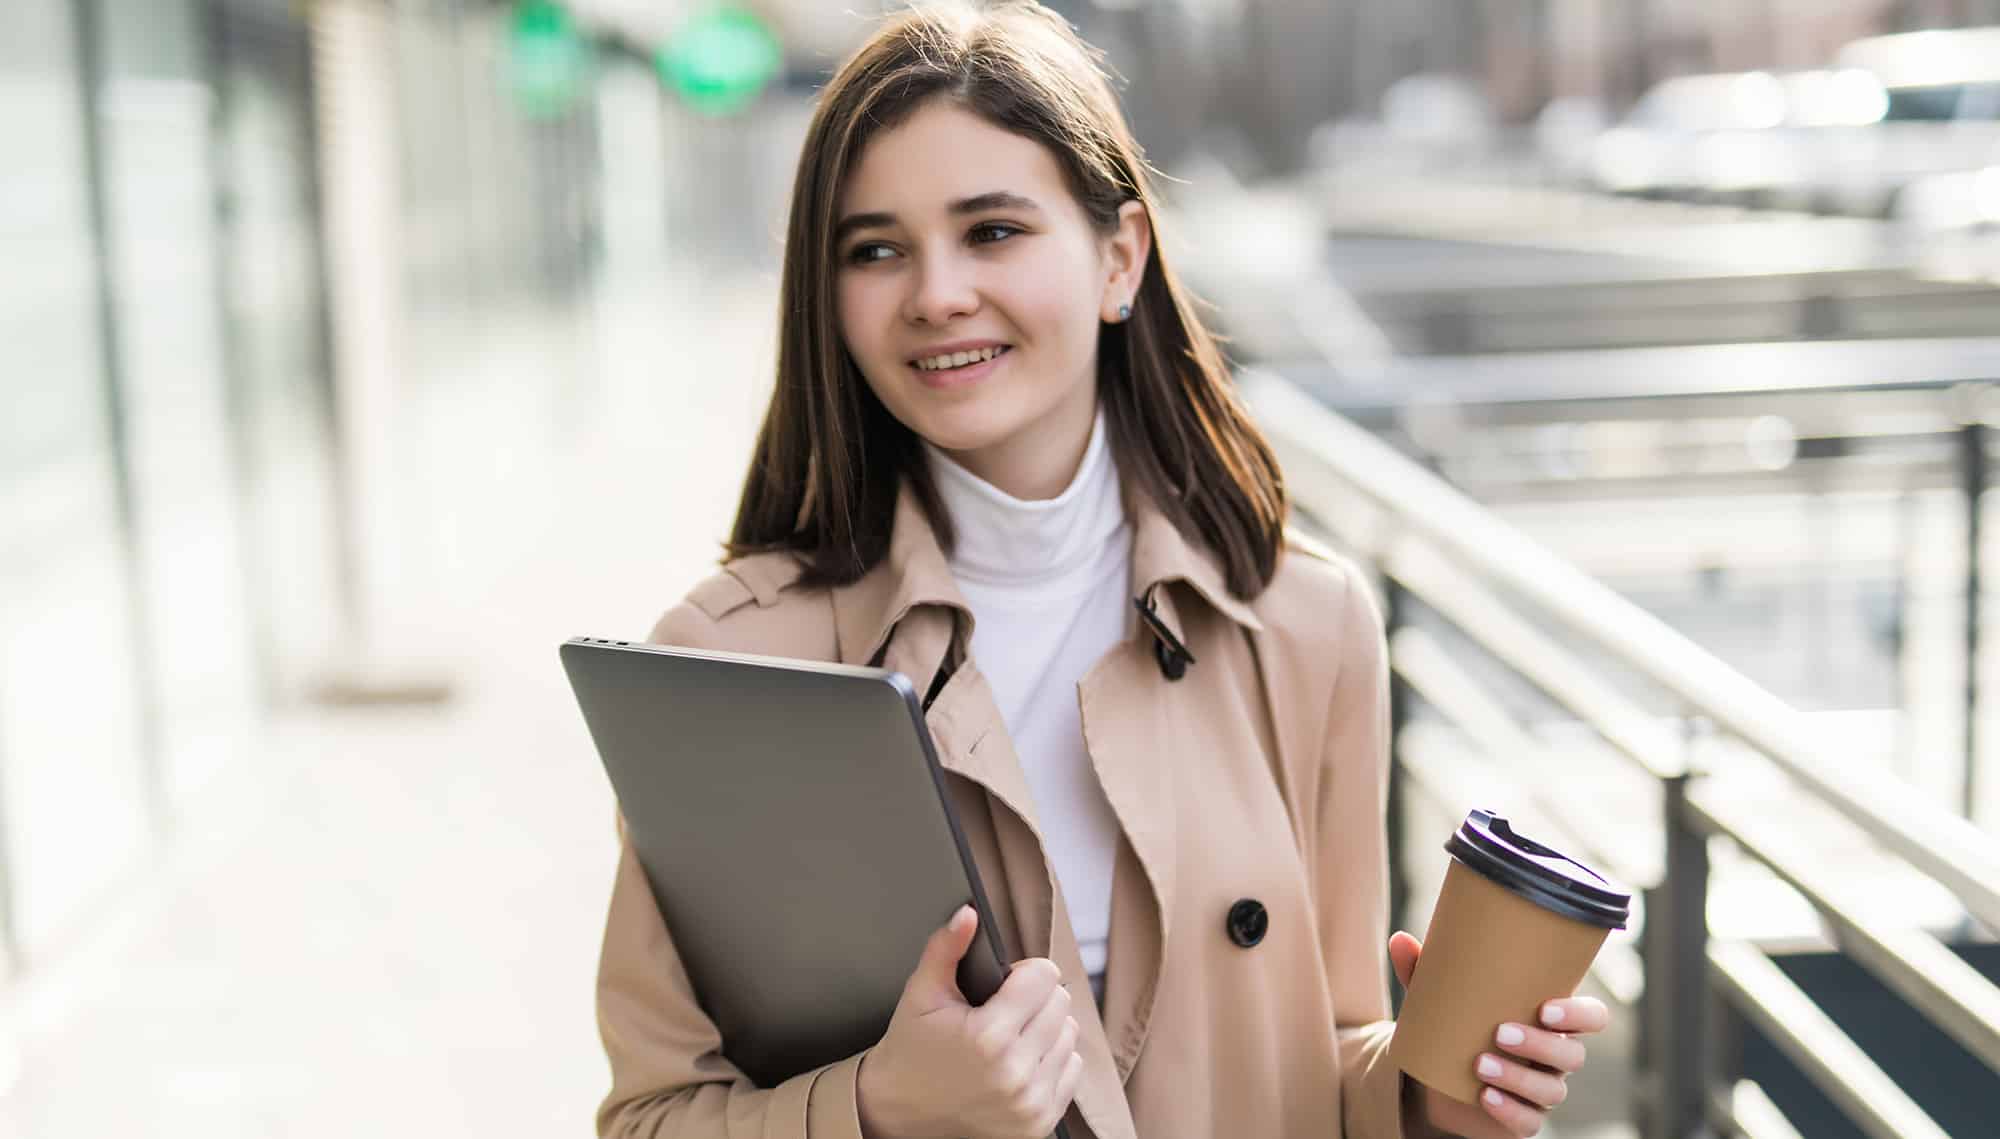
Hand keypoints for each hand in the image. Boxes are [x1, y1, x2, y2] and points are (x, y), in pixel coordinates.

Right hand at [857, 905, 1082, 1138]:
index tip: (1007, 982)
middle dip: (1035, 998)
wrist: (899, 1111)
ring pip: (1070, 1034)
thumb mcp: (921, 994)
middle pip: (1061, 1002)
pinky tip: (1022, 1060)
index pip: (1044, 976)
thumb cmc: (910, 1049)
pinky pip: (1072, 1069)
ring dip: (1047, 1028)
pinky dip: (1052, 1059)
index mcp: (987, 1036)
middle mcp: (1014, 1072)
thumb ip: (945, 948)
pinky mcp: (1039, 1122)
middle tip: (1005, 1009)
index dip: (1024, 972)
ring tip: (1013, 1035)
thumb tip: (968, 914)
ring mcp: (1029, 1102)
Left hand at [1388, 931, 1610, 1138]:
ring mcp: (1541, 1090)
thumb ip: (1423, 970)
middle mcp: (1554, 1056)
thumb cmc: (1453, 1025)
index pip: (1592, 1017)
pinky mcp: (1522, 1119)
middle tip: (1500, 1032)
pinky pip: (1529, 1122)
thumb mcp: (1439, 997)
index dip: (1581, 1014)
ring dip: (1518, 1077)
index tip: (1547, 1007)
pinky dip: (1509, 1110)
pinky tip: (1485, 1097)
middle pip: (1573, 1054)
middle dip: (1541, 1044)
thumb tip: (1399, 940)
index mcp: (1549, 1020)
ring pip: (1551, 1090)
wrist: (1433, 1077)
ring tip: (1480, 1065)